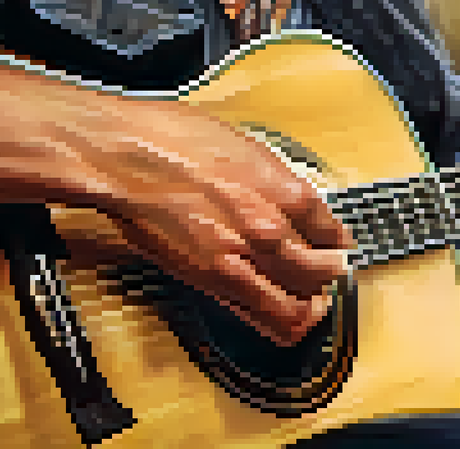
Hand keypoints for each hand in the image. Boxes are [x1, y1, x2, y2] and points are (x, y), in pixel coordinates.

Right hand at [0, 55, 351, 345]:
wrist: (122, 155)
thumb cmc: (169, 139)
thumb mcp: (242, 146)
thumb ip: (273, 177)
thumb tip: (288, 195)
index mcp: (285, 188)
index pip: (334, 228)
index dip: (337, 239)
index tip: (335, 242)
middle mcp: (274, 226)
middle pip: (326, 270)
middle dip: (331, 273)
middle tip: (329, 272)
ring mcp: (245, 258)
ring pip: (303, 304)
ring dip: (313, 305)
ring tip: (311, 301)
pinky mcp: (214, 279)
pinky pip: (266, 316)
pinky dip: (285, 319)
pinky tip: (283, 310)